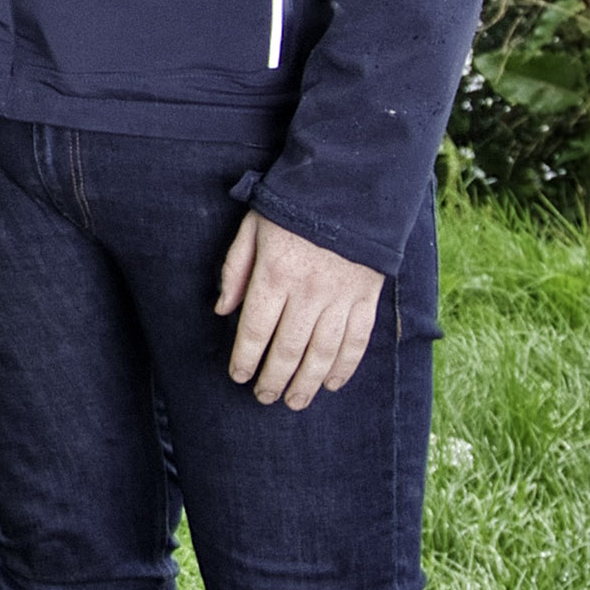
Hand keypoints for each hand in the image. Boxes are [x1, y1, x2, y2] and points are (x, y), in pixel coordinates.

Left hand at [216, 210, 383, 408]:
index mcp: (276, 274)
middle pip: (289, 348)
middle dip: (274, 379)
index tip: (237, 376)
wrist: (350, 188)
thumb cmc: (292, 208)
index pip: (256, 329)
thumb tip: (222, 311)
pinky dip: (345, 367)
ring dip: (307, 382)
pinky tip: (331, 383)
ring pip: (324, 352)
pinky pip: (357, 341)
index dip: (245, 358)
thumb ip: (235, 271)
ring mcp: (342, 297)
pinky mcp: (367, 297)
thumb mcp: (251, 229)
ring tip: (294, 401)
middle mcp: (309, 292)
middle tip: (264, 398)